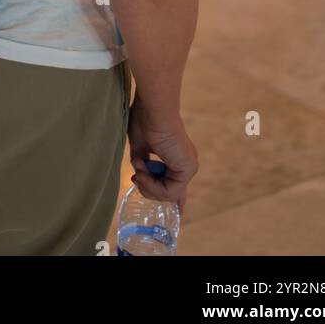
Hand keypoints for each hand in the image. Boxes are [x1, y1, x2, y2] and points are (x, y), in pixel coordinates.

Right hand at [127, 94, 198, 211]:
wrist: (153, 108)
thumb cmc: (144, 120)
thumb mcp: (139, 147)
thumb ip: (142, 164)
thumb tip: (140, 176)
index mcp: (177, 157)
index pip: (178, 186)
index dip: (175, 201)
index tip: (178, 214)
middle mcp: (186, 163)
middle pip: (169, 193)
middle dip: (149, 189)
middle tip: (135, 178)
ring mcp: (188, 167)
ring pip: (168, 195)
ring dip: (148, 185)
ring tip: (138, 171)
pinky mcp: (186, 169)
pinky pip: (169, 191)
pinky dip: (152, 185)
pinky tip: (143, 172)